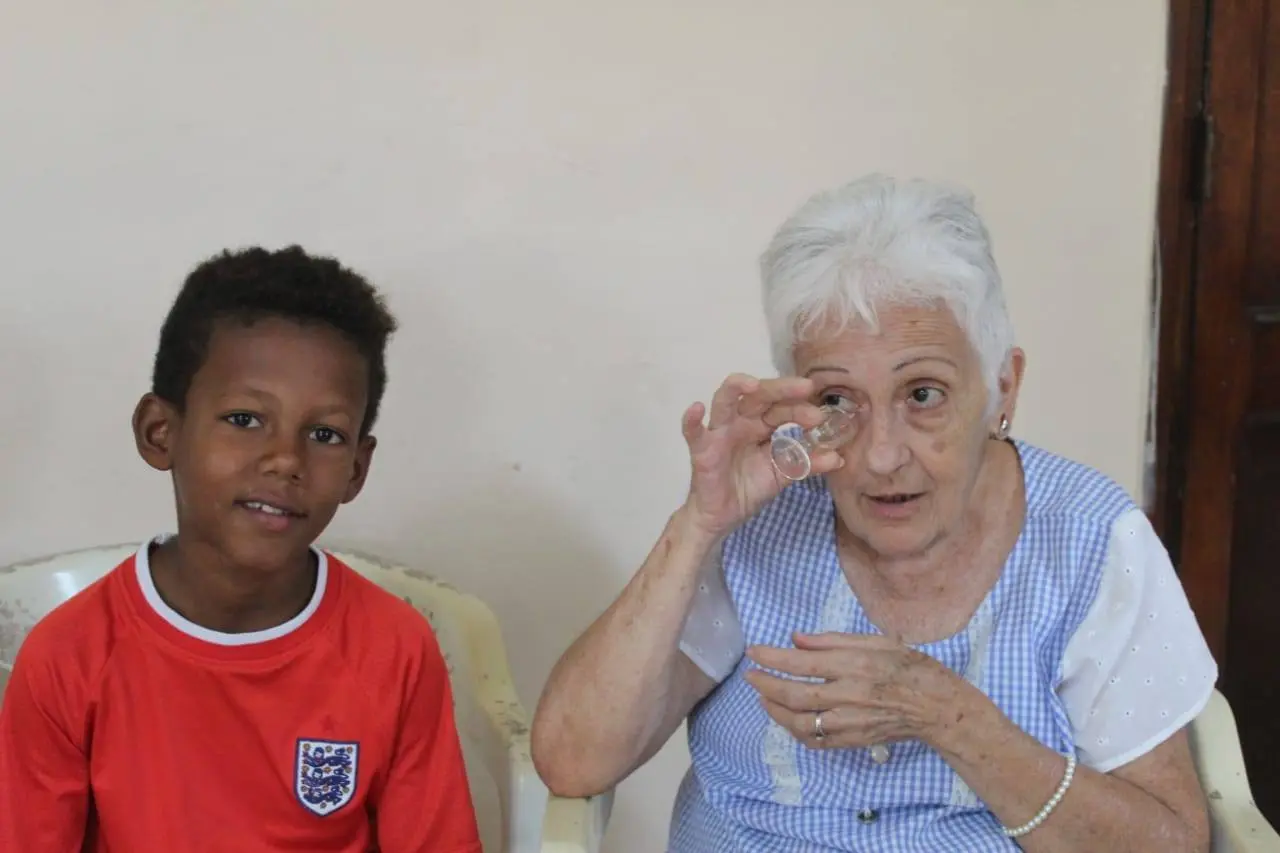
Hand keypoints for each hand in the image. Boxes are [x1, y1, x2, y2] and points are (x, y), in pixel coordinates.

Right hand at [679, 373, 840, 537]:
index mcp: (761, 425)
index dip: (799, 408)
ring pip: (724, 401)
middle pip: (758, 396)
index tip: (819, 415)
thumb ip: (806, 464)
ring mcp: (719, 432)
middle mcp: (740, 422)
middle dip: (781, 389)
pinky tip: (696, 409)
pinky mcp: (701, 449)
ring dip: (735, 388)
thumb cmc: (748, 488)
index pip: (781, 409)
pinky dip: (691, 420)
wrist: (722, 517)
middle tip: (805, 387)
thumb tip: (838, 458)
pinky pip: (693, 432)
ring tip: (751, 384)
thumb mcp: (782, 476)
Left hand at [744, 632, 971, 750]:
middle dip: (766, 686)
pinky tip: (787, 718)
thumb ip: (832, 640)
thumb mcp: (875, 640)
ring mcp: (851, 722)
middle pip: (796, 696)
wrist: (937, 706)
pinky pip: (816, 741)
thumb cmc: (909, 666)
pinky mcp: (854, 740)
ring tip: (764, 698)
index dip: (773, 658)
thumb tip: (796, 638)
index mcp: (855, 665)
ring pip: (802, 723)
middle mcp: (850, 695)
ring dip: (776, 711)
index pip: (803, 662)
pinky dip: (796, 731)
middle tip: (751, 676)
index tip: (753, 652)